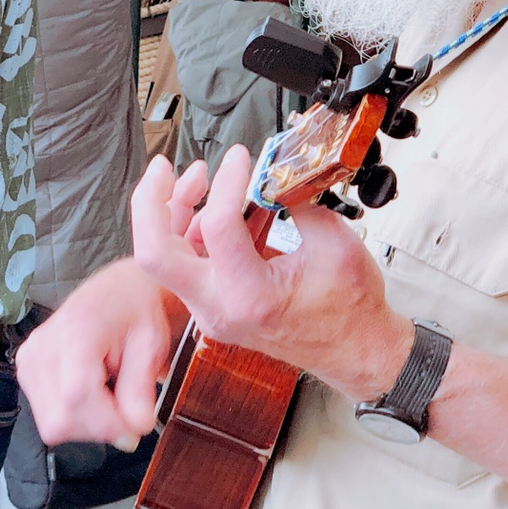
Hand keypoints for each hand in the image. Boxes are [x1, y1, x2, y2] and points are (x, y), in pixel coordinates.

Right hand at [16, 254, 183, 450]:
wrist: (117, 291)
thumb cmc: (135, 312)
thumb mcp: (150, 345)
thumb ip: (140, 388)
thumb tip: (135, 427)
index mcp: (75, 331)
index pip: (77, 396)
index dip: (108, 424)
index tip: (134, 430)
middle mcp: (42, 345)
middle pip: (60, 419)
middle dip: (98, 428)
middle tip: (124, 411)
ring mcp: (29, 358)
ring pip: (52, 424)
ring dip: (87, 424)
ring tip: (108, 395)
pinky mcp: (26, 369)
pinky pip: (47, 416)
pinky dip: (74, 415)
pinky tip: (91, 393)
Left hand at [132, 145, 413, 403]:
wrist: (357, 351)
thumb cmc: (350, 308)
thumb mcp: (333, 242)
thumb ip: (294, 201)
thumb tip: (267, 170)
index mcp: (250, 296)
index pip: (216, 227)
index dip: (226, 181)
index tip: (240, 157)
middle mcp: (219, 308)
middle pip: (154, 253)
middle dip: (150, 202)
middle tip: (162, 167)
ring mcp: (211, 310)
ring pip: (163, 257)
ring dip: (168, 212)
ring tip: (196, 177)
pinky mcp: (213, 304)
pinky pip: (185, 264)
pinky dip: (188, 229)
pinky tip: (210, 205)